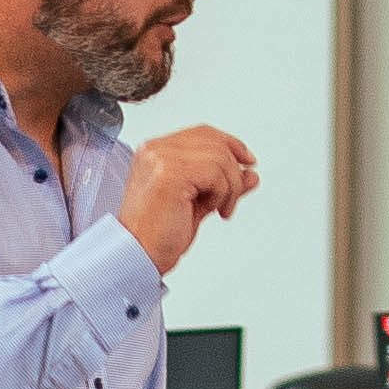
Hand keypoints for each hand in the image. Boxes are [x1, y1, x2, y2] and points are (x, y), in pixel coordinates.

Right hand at [117, 128, 259, 273]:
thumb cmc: (158, 235)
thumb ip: (223, 183)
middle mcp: (155, 150)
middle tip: (229, 200)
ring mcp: (160, 158)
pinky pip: (215, 172)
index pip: (203, 133)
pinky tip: (210, 209)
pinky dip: (221, 194)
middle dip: (233, 172)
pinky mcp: (169, 173)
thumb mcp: (199, 203)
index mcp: (156, 151)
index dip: (231, 144)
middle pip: (214, 142)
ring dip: (229, 188)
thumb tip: (250, 174)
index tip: (247, 162)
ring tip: (218, 208)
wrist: (138, 255)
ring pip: (219, 157)